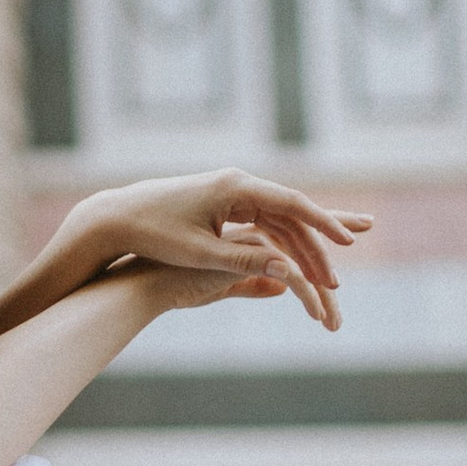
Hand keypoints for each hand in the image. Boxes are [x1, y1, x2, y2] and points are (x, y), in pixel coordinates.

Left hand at [76, 171, 369, 330]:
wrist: (116, 217)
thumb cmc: (154, 234)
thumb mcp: (201, 254)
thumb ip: (245, 262)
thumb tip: (287, 273)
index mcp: (235, 188)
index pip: (293, 204)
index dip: (324, 225)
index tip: (349, 242)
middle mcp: (237, 184)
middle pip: (291, 215)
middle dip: (317, 248)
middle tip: (337, 280)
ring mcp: (231, 192)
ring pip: (279, 221)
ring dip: (301, 250)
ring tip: (324, 280)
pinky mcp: (222, 204)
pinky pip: (262, 222)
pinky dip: (280, 244)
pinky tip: (297, 263)